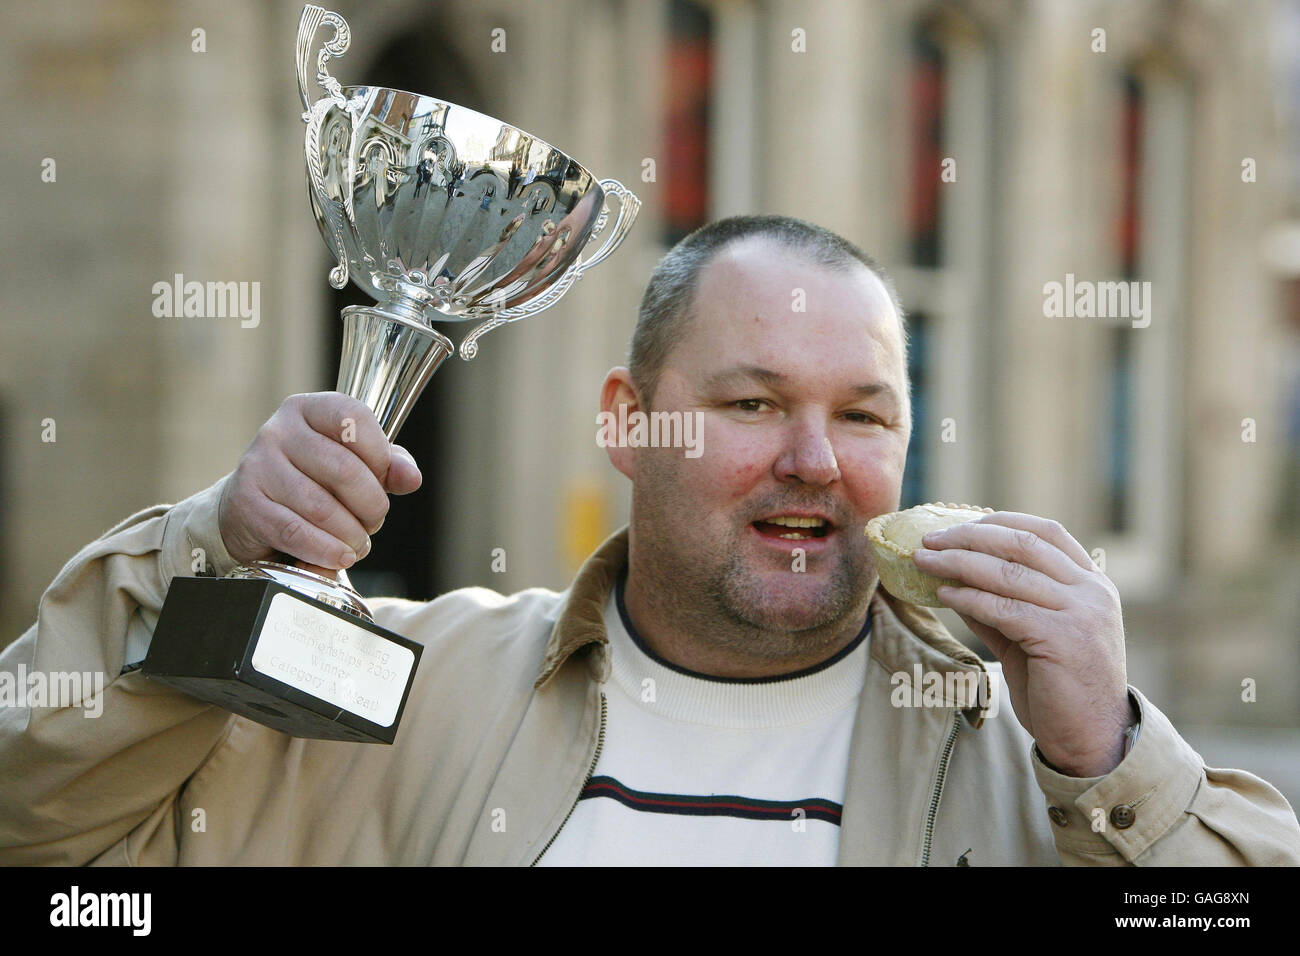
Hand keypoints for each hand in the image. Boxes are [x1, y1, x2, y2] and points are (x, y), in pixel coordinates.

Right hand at [217, 392, 422, 569]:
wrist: (250, 507)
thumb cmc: (311, 480)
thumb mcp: (353, 462)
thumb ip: (387, 464)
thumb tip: (410, 477)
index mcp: (310, 409)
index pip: (356, 419)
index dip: (381, 457)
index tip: (385, 481)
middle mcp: (279, 431)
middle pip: (345, 470)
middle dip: (371, 506)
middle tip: (373, 521)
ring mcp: (258, 465)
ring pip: (322, 508)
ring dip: (351, 534)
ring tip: (357, 542)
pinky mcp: (246, 504)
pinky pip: (296, 532)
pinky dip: (326, 550)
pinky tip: (340, 556)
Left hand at [910, 512, 1135, 776]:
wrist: (1090, 739)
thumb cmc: (1059, 688)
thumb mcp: (1030, 635)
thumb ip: (1001, 605)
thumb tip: (953, 578)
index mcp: (1091, 583)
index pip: (1045, 532)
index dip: (999, 521)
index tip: (959, 523)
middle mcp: (1092, 591)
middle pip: (1023, 544)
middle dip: (970, 536)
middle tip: (929, 539)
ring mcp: (1081, 613)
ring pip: (1009, 573)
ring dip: (959, 562)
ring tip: (924, 561)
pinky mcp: (1063, 639)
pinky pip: (1004, 608)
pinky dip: (969, 597)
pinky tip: (944, 594)